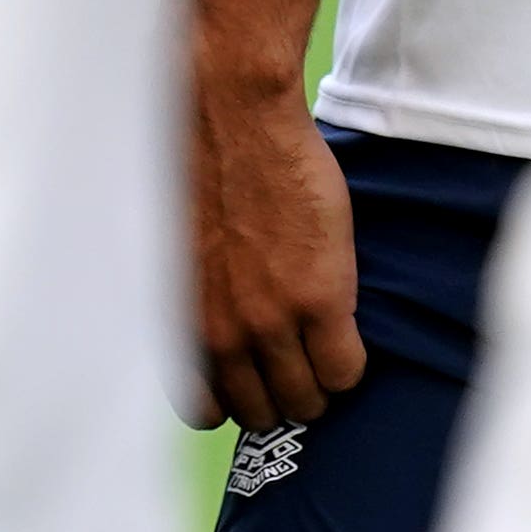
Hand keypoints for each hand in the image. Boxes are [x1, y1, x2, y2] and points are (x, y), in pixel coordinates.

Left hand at [184, 70, 368, 430]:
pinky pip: (345, 367)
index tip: (254, 375)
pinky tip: (348, 338)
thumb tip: (214, 331)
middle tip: (300, 368)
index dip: (236, 395)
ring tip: (327, 357)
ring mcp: (273, 322)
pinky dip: (350, 366)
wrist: (231, 120)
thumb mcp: (181, 257)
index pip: (206, 410)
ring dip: (319, 387)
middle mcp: (222, 336)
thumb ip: (196, 304)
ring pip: (306, 398)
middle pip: (262, 411)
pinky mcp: (321, 298)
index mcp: (180, 327)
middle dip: (281, 396)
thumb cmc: (199, 170)